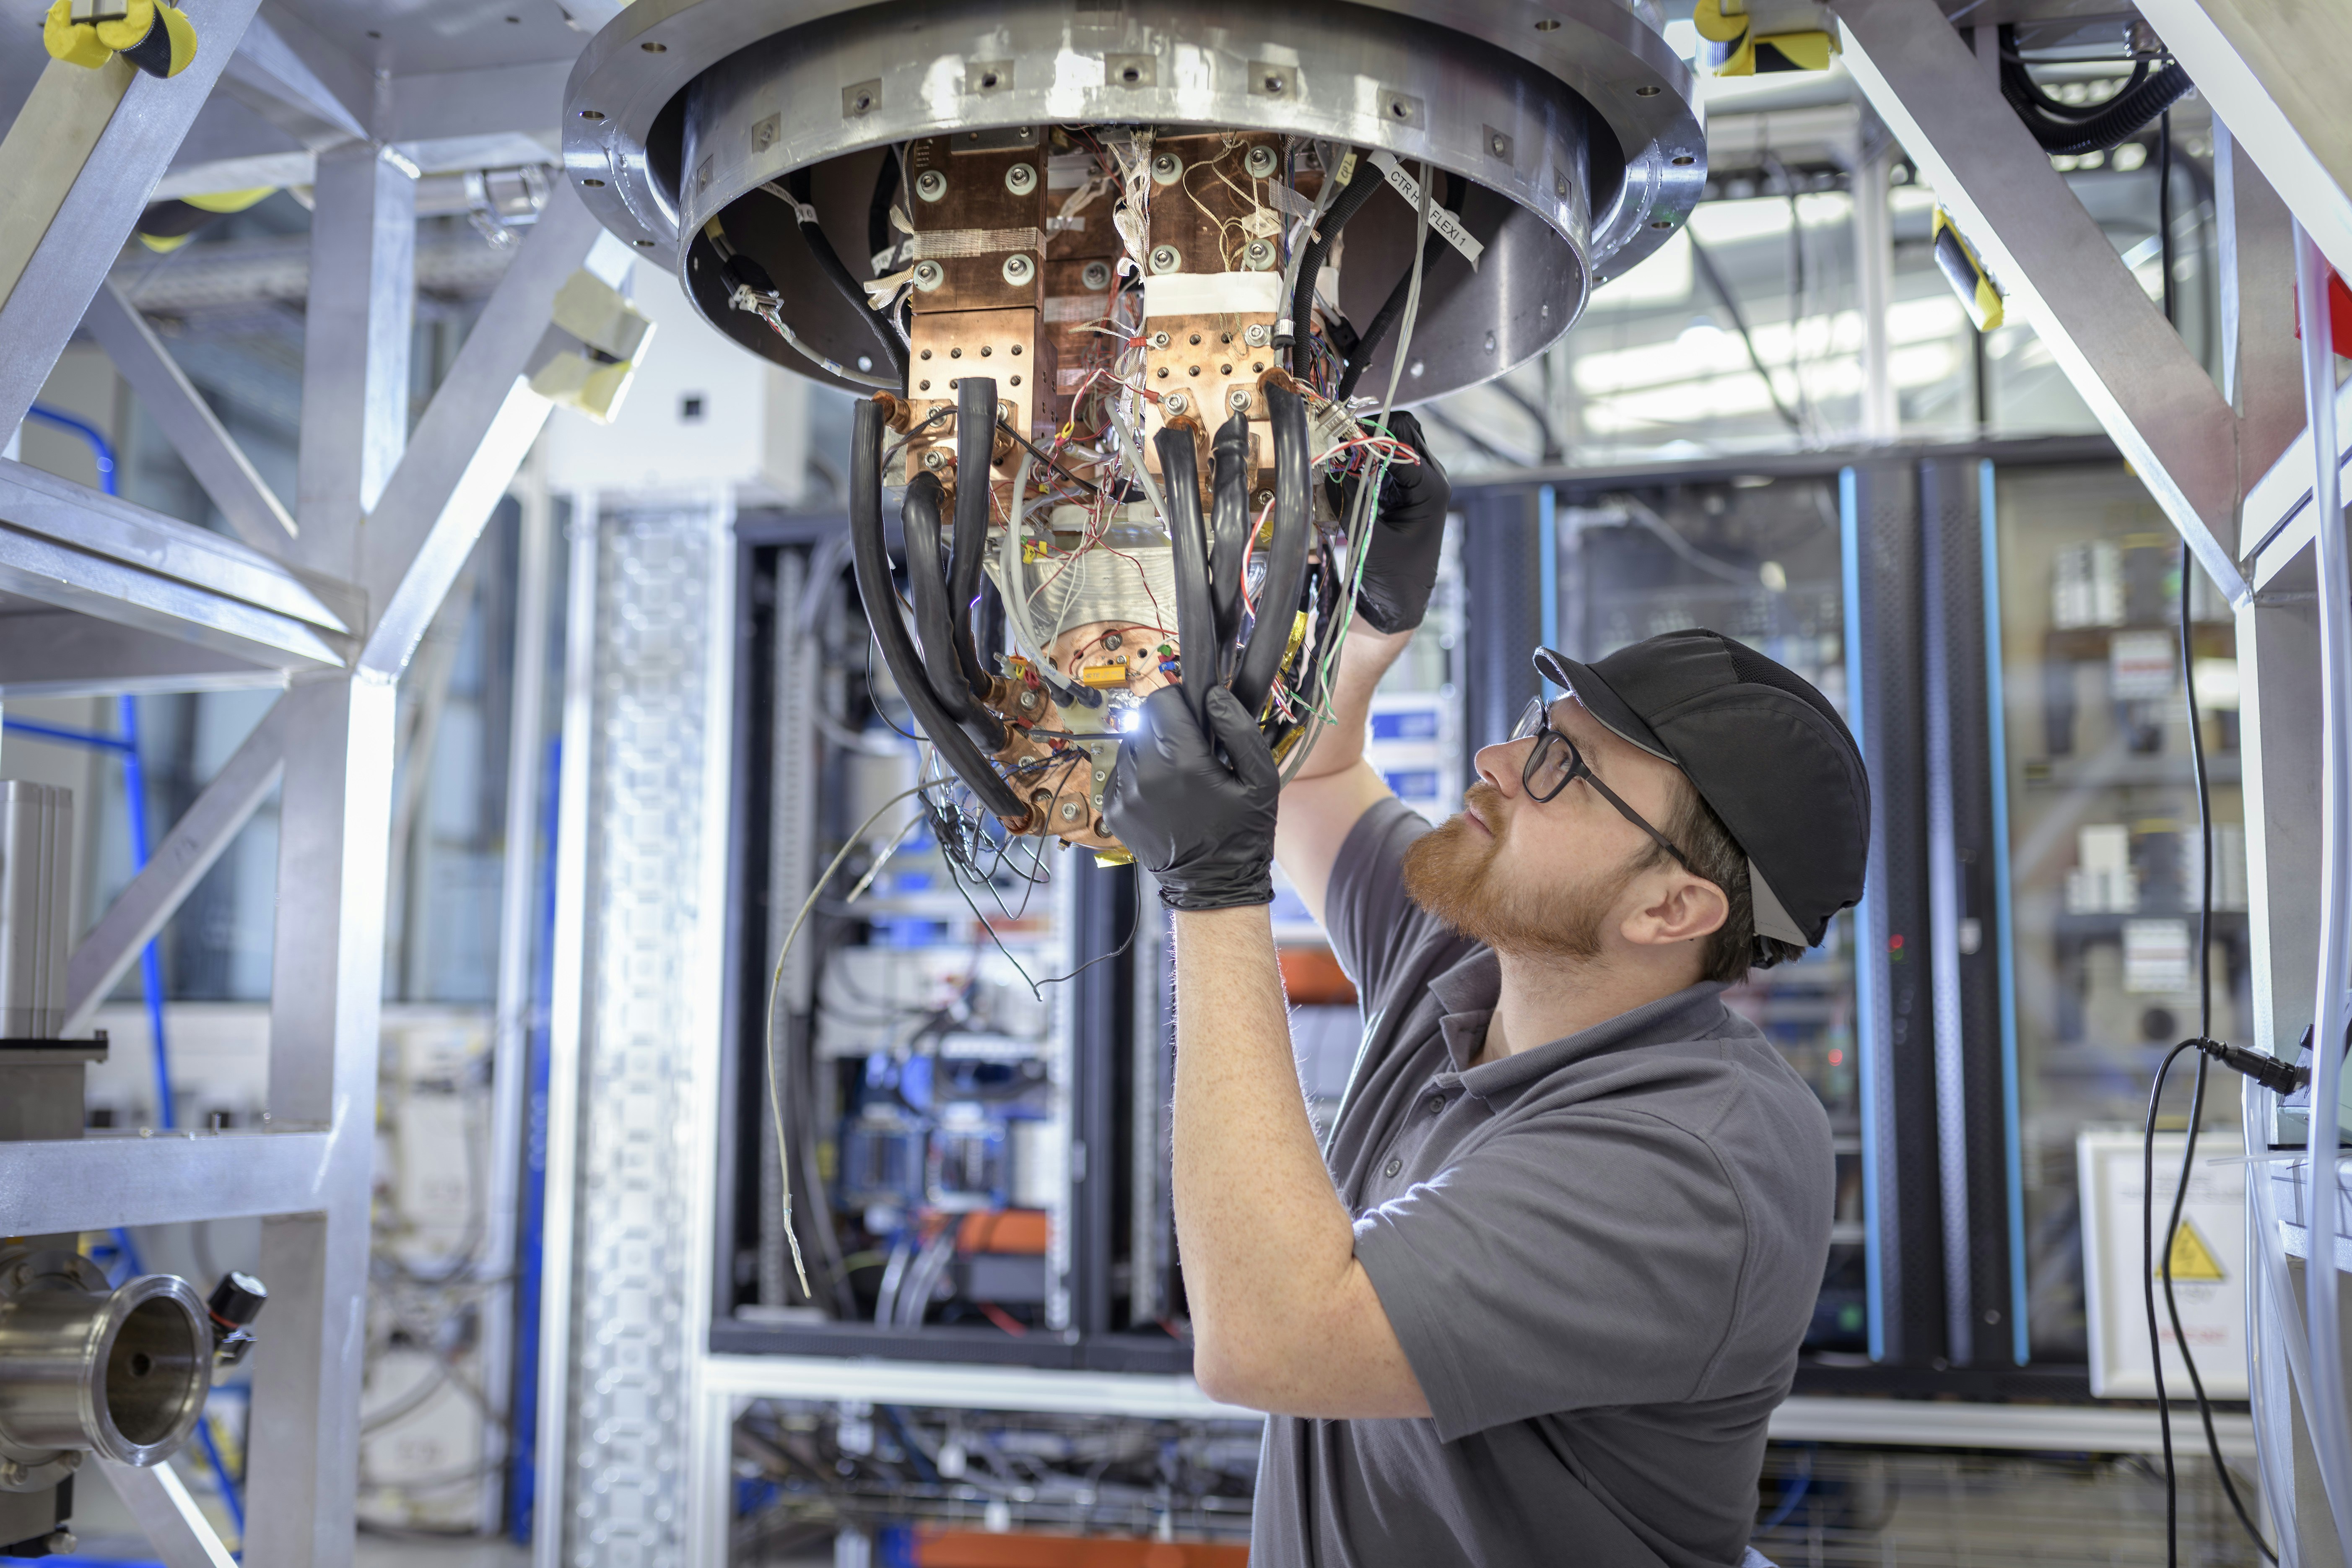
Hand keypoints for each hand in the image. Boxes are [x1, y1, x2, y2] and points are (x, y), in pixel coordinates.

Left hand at [1104, 685, 1278, 910]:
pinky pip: (1121, 772)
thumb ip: (1239, 729)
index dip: (1181, 702)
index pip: (1162, 700)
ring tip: (1178, 776)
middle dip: (1167, 727)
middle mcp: (1145, 775)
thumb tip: (1214, 694)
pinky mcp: (1113, 809)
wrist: (1212, 885)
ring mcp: (1124, 794)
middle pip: (1144, 719)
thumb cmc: (1241, 833)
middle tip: (1191, 751)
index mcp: (1182, 763)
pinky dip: (1139, 775)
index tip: (1195, 717)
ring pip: (1130, 744)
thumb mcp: (1260, 779)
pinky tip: (1163, 794)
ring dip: (1151, 750)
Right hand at [1333, 408, 1449, 634]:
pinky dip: (1366, 463)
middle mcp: (1430, 480)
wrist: (1400, 603)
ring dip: (1368, 447)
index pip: (1403, 442)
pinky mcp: (1402, 492)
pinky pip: (1384, 463)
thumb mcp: (1369, 535)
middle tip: (1341, 444)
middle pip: (1404, 432)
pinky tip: (1347, 475)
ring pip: (1394, 444)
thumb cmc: (1394, 577)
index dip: (1371, 435)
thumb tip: (1331, 463)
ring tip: (1340, 459)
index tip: (1341, 438)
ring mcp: (1417, 484)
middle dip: (1372, 433)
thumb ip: (1352, 497)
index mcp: (1432, 489)